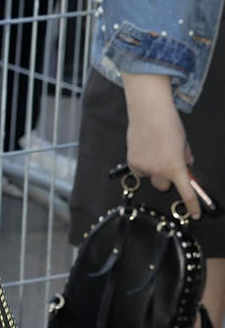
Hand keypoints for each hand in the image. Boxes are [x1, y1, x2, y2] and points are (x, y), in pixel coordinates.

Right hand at [121, 72, 198, 216]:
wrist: (148, 112)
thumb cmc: (169, 125)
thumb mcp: (184, 144)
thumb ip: (185, 158)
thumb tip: (184, 166)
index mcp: (175, 167)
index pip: (186, 192)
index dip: (192, 205)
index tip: (196, 215)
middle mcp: (159, 171)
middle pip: (163, 187)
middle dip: (166, 179)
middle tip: (167, 165)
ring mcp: (143, 168)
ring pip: (150, 177)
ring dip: (153, 169)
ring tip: (153, 150)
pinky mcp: (132, 162)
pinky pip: (139, 170)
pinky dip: (142, 163)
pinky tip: (143, 149)